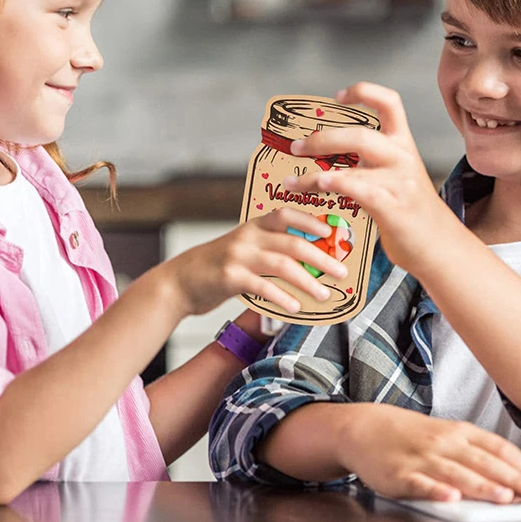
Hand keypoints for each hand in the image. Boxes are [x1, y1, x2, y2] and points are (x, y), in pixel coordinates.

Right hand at [160, 208, 348, 316]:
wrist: (179, 282)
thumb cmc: (216, 266)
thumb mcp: (242, 248)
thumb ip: (269, 249)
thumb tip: (308, 261)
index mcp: (253, 226)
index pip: (286, 214)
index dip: (312, 221)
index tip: (332, 232)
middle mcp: (247, 237)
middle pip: (293, 242)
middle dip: (321, 257)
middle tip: (340, 271)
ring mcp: (238, 256)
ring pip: (282, 265)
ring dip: (308, 280)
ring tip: (324, 294)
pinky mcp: (229, 277)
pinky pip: (263, 287)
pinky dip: (282, 297)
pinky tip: (296, 307)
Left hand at [283, 82, 457, 274]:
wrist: (440, 247)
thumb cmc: (410, 212)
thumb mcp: (395, 175)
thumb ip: (370, 161)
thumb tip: (330, 152)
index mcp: (403, 144)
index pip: (389, 102)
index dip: (364, 92)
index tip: (337, 96)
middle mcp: (403, 157)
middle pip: (359, 134)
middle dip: (322, 139)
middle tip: (296, 148)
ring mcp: (400, 182)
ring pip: (352, 166)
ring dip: (315, 173)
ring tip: (292, 181)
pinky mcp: (393, 207)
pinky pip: (358, 190)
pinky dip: (333, 184)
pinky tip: (315, 187)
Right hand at [340, 404, 520, 502]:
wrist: (362, 427)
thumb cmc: (408, 435)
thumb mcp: (444, 435)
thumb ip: (475, 454)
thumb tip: (513, 478)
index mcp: (456, 432)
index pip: (496, 446)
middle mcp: (441, 443)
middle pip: (481, 461)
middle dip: (512, 479)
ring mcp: (420, 458)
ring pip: (456, 472)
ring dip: (481, 485)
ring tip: (504, 497)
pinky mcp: (399, 475)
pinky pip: (420, 484)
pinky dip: (436, 490)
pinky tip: (450, 497)